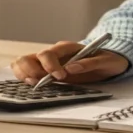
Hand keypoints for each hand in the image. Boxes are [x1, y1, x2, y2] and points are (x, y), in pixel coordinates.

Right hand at [11, 41, 129, 84]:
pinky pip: (26, 70)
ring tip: (33, 84)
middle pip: (32, 56)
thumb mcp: (105, 61)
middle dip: (31, 70)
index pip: (50, 52)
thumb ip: (89, 63)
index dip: (51, 65)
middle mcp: (54, 53)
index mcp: (68, 48)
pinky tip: (31, 84)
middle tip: (40, 82)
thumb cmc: (107, 60)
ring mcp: (48, 62)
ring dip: (24, 73)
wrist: (109, 62)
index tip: (60, 77)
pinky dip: (23, 77)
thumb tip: (71, 68)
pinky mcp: (45, 70)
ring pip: (24, 62)